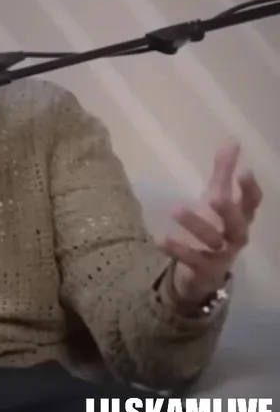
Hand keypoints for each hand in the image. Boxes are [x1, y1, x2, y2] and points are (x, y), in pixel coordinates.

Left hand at [159, 141, 262, 306]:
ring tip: (175, 209)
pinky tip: (159, 238)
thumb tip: (232, 141)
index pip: (252, 203)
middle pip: (238, 224)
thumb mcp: (217, 197)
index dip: (250, 188)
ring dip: (196, 225)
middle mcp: (235, 236)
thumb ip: (223, 172)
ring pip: (213, 241)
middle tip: (215, 197)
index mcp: (240, 217)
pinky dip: (177, 249)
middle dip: (228, 210)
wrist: (202, 270)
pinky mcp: (203, 269)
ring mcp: (220, 254)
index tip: (245, 170)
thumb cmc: (214, 227)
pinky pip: (191, 259)